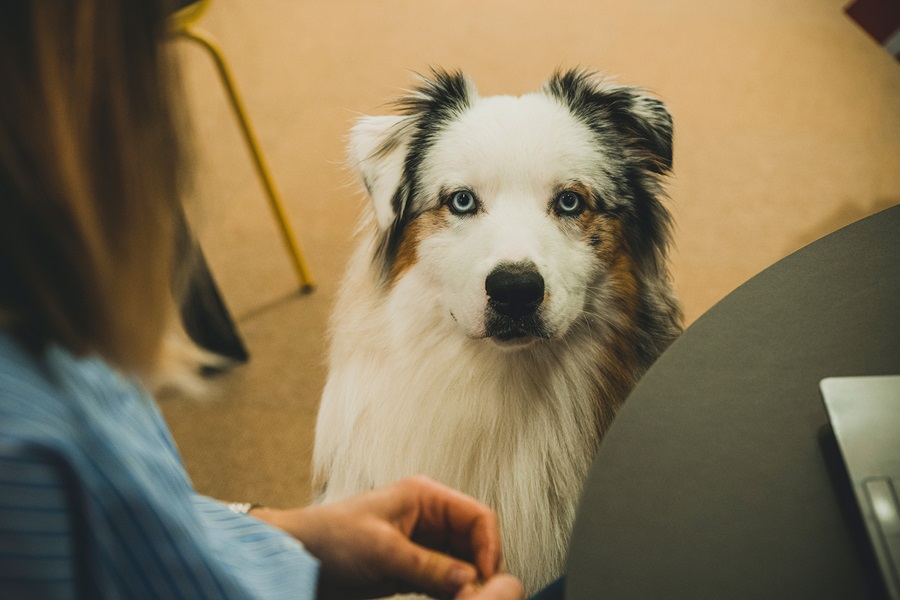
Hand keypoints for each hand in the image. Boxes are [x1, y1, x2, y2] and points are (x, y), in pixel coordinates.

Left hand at [252, 476, 523, 598]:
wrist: (294, 558)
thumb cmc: (330, 539)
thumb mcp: (382, 551)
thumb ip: (430, 567)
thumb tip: (471, 582)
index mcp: (425, 497)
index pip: (478, 517)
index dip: (489, 547)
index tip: (485, 579)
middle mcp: (428, 517)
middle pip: (475, 543)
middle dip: (479, 570)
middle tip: (473, 599)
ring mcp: (422, 544)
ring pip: (463, 564)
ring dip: (466, 584)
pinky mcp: (412, 568)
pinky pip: (445, 581)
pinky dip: (451, 593)